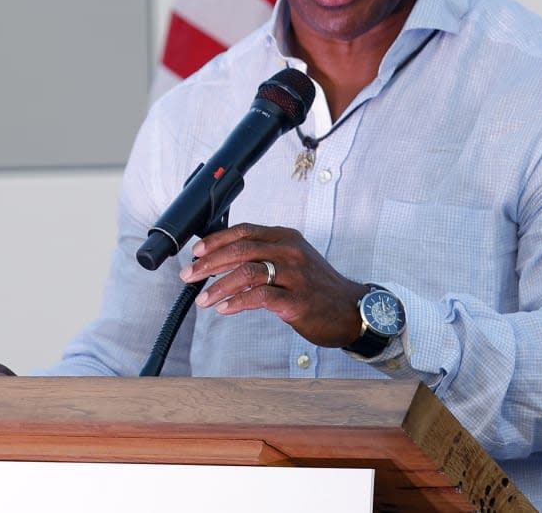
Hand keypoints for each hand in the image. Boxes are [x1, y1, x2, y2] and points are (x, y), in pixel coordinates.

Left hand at [179, 223, 369, 347]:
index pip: (245, 231)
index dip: (216, 240)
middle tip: (190, 275)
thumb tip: (224, 258)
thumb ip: (265, 254)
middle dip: (210, 263)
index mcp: (287, 238)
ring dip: (218, 286)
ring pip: (247, 273)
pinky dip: (237, 302)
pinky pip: (259, 297)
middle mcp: (290, 252)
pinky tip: (225, 308)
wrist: (351, 310)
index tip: (196, 252)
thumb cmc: (318, 287)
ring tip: (203, 298)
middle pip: (241, 250)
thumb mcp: (294, 259)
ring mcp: (295, 276)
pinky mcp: (296, 301)